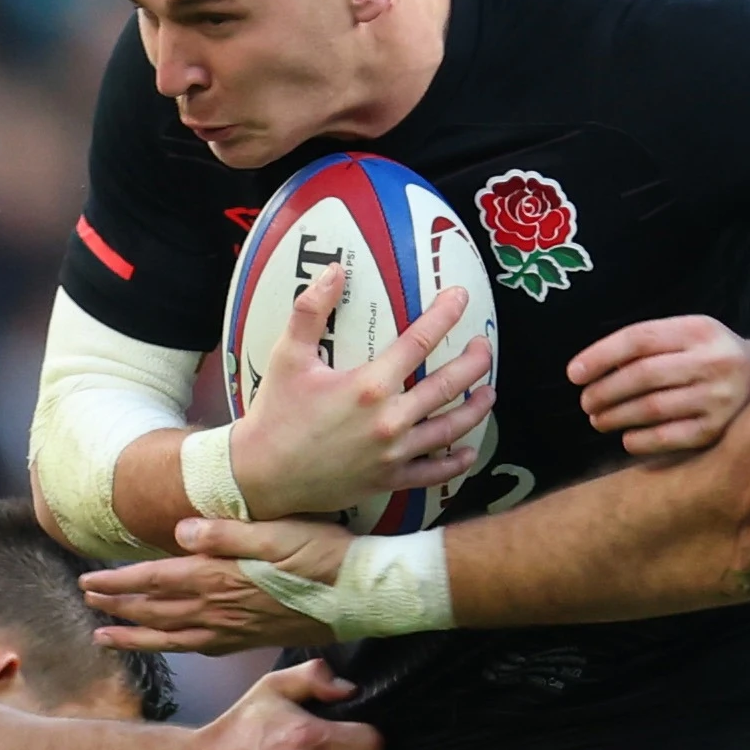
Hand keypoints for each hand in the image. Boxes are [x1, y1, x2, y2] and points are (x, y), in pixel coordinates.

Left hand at [83, 518, 355, 653]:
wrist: (362, 595)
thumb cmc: (323, 555)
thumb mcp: (276, 532)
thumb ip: (226, 533)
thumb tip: (179, 531)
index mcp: (220, 578)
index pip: (155, 581)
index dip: (118, 582)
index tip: (89, 581)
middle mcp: (220, 608)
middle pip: (155, 610)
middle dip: (117, 606)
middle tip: (87, 602)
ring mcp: (235, 628)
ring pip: (171, 636)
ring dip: (135, 635)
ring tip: (106, 637)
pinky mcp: (251, 639)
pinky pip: (200, 648)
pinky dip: (174, 647)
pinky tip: (166, 646)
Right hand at [229, 258, 495, 517]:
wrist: (261, 476)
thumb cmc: (274, 414)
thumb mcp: (288, 356)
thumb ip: (310, 310)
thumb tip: (334, 270)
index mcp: (369, 385)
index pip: (420, 341)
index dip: (445, 315)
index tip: (461, 297)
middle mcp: (390, 420)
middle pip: (447, 386)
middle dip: (473, 363)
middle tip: (484, 347)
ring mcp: (393, 454)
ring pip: (449, 429)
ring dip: (475, 409)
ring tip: (488, 393)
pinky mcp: (388, 480)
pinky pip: (433, 473)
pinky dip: (455, 462)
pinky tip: (468, 451)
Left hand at [569, 317, 749, 454]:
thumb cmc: (709, 356)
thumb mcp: (688, 335)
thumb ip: (649, 345)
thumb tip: (593, 369)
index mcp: (699, 329)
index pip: (639, 339)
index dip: (600, 356)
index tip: (574, 373)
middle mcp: (713, 361)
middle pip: (642, 375)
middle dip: (604, 391)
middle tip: (586, 402)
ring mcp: (719, 397)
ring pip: (652, 408)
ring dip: (616, 416)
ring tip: (598, 419)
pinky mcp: (720, 429)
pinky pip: (669, 438)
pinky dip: (640, 440)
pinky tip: (626, 438)